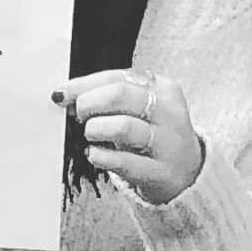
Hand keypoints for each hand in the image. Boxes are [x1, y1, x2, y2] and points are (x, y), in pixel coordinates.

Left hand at [52, 68, 203, 204]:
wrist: (188, 173)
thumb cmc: (152, 133)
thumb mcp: (137, 108)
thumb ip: (107, 96)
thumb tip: (65, 95)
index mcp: (162, 87)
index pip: (116, 77)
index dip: (83, 85)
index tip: (62, 94)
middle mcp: (169, 112)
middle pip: (119, 96)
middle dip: (89, 103)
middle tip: (79, 115)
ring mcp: (169, 143)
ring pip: (122, 127)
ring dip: (95, 129)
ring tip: (90, 135)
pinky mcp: (163, 173)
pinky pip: (124, 161)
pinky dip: (101, 156)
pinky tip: (94, 154)